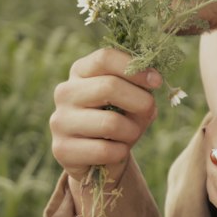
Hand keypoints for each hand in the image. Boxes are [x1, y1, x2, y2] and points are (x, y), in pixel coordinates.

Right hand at [50, 48, 160, 187]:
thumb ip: (140, 88)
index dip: (135, 68)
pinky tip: (115, 152)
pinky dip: (120, 153)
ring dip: (132, 131)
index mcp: (81, 71)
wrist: (97, 158)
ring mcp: (60, 120)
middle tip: (148, 111)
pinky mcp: (62, 149)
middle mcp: (65, 92)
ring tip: (129, 135)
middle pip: (109, 87)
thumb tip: (152, 80)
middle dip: (140, 101)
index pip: (105, 58)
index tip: (156, 81)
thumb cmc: (118, 119)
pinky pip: (105, 150)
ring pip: (111, 123)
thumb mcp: (131, 99)